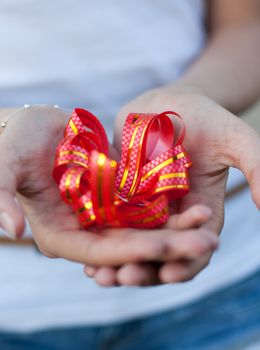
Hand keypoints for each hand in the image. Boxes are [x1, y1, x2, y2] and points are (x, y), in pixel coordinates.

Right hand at [0, 106, 216, 268]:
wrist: (34, 125)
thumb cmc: (12, 143)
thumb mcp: (2, 165)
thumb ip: (1, 196)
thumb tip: (10, 229)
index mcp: (59, 234)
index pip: (98, 251)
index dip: (130, 251)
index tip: (163, 247)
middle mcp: (85, 230)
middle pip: (130, 245)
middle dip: (166, 246)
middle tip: (205, 243)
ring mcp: (104, 214)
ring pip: (143, 228)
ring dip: (175, 229)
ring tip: (206, 225)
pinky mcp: (117, 195)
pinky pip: (145, 206)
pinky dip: (168, 207)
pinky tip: (193, 204)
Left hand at [86, 87, 259, 285]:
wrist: (167, 104)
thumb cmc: (204, 117)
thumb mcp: (234, 137)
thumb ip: (256, 166)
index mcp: (201, 211)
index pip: (196, 247)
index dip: (186, 264)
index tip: (170, 274)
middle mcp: (171, 217)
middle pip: (159, 253)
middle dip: (143, 269)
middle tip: (123, 277)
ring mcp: (144, 209)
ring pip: (131, 245)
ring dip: (116, 262)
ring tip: (99, 275)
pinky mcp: (120, 197)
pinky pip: (109, 223)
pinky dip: (99, 239)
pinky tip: (84, 250)